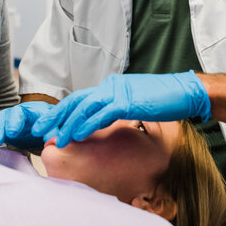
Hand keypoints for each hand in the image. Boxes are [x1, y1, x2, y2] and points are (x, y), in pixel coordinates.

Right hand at [0, 101, 55, 149]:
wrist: (51, 125)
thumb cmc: (55, 125)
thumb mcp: (57, 127)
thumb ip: (55, 133)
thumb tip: (52, 141)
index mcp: (34, 111)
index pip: (23, 112)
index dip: (17, 121)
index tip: (14, 132)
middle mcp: (20, 113)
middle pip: (9, 115)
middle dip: (4, 126)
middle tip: (3, 138)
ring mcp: (10, 120)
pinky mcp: (4, 128)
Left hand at [31, 71, 210, 146]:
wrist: (185, 91)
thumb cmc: (165, 99)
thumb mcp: (136, 101)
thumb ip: (119, 107)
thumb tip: (106, 119)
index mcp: (112, 86)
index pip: (81, 98)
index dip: (64, 111)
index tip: (50, 124)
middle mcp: (111, 86)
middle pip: (76, 100)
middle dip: (57, 116)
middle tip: (40, 130)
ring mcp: (119, 92)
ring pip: (85, 108)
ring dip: (68, 124)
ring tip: (57, 139)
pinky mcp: (128, 102)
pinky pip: (102, 114)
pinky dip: (87, 125)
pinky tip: (77, 135)